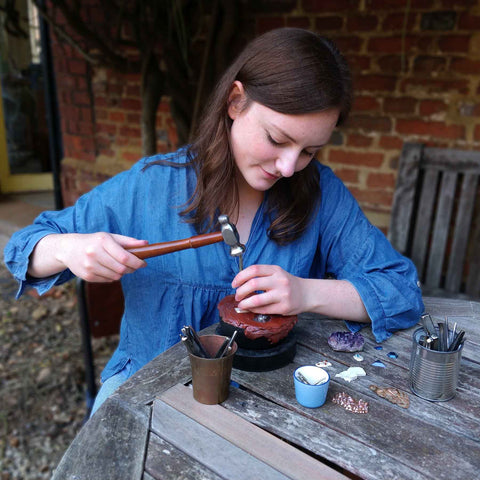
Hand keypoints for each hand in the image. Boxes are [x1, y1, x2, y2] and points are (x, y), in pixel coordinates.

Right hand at [29, 232, 147, 281]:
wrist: (69, 249)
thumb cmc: (95, 241)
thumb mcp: (110, 237)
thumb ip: (129, 241)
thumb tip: (146, 244)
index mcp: (103, 241)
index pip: (125, 257)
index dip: (137, 262)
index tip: (143, 263)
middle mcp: (94, 253)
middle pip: (122, 269)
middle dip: (131, 269)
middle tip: (134, 266)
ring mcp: (89, 266)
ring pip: (116, 276)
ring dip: (122, 273)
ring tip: (119, 266)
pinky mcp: (86, 276)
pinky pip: (108, 280)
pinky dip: (112, 276)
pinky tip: (108, 269)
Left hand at [231, 264, 306, 315]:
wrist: (307, 294)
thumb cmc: (288, 284)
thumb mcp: (276, 274)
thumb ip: (261, 276)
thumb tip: (240, 285)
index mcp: (275, 270)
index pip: (253, 269)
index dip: (240, 276)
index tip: (234, 284)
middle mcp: (279, 280)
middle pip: (253, 284)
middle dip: (241, 291)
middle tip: (237, 296)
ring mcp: (282, 294)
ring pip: (257, 299)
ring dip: (245, 303)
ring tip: (241, 304)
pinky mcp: (284, 307)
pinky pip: (263, 310)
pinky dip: (253, 310)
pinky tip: (251, 308)